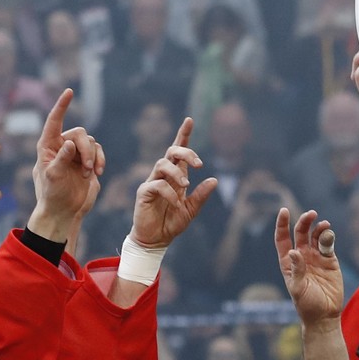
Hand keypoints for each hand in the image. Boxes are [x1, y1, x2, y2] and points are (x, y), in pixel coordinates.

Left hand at [28, 89, 104, 242]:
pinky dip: (100, 160)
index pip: (54, 121)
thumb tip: (70, 144)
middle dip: (86, 149)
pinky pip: (98, 151)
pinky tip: (97, 173)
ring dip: (93, 157)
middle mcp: (61, 146)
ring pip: (91, 142)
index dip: (62, 106)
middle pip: (80, 133)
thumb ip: (60, 159)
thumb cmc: (52, 195)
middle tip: (87, 168)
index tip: (69, 92)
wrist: (64, 211)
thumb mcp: (53, 177)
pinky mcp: (87, 161)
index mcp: (47, 146)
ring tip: (90, 174)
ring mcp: (75, 154)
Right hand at [131, 117, 216, 249]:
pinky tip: (176, 204)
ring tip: (186, 186)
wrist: (156, 240)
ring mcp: (152, 182)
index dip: (183, 135)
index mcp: (176, 177)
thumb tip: (215, 180)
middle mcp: (163, 176)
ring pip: (162, 164)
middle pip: (171, 152)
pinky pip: (157, 185)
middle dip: (186, 152)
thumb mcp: (191, 209)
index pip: (179, 152)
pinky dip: (169, 193)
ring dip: (177, 173)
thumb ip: (201, 195)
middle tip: (199, 165)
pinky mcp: (144, 192)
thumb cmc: (171, 223)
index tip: (190, 120)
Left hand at [274, 208, 344, 328]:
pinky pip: (328, 244)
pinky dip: (328, 236)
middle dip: (304, 221)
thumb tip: (295, 251)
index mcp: (289, 262)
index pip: (282, 238)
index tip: (284, 210)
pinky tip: (329, 233)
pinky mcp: (330, 260)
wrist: (324, 315)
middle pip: (300, 232)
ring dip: (318, 227)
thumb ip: (297, 270)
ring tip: (324, 225)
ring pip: (315, 235)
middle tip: (311, 214)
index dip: (282, 224)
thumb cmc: (306, 305)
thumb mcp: (298, 289)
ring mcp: (316, 257)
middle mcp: (302, 256)